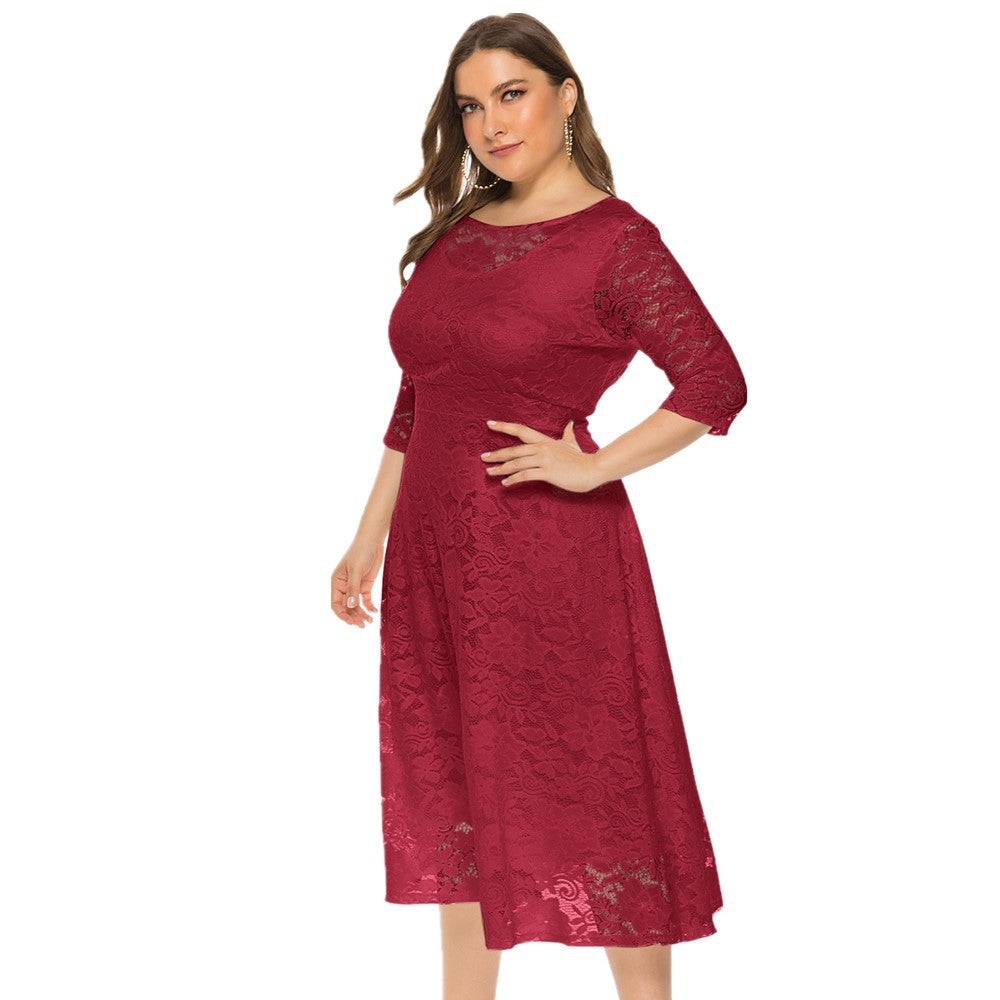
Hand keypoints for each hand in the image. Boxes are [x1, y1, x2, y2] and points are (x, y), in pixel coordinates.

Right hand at [331, 537, 382, 627]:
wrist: (373, 542)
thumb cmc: (361, 553)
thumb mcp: (356, 571)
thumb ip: (353, 589)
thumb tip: (351, 606)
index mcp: (337, 583)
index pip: (335, 604)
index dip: (342, 615)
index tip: (351, 622)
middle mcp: (344, 586)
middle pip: (346, 607)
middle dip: (353, 617)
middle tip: (362, 625)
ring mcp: (355, 586)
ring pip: (355, 605)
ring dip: (361, 614)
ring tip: (369, 621)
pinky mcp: (365, 585)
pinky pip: (365, 600)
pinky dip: (369, 606)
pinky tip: (374, 611)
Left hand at [480, 419, 600, 493]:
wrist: (593, 469)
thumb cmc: (582, 459)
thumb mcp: (572, 443)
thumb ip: (568, 434)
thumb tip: (569, 423)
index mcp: (545, 440)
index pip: (521, 430)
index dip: (504, 426)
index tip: (490, 424)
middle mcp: (542, 448)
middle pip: (514, 449)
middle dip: (497, 454)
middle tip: (483, 458)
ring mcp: (545, 460)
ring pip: (517, 463)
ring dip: (501, 468)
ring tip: (489, 472)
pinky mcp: (548, 472)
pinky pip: (525, 475)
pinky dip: (513, 479)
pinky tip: (505, 483)